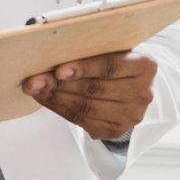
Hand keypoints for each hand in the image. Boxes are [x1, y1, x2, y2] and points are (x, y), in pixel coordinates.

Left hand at [21, 50, 157, 140]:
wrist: (133, 87)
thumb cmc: (116, 62)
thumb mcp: (113, 50)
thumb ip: (93, 49)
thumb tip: (52, 49)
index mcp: (145, 66)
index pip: (110, 67)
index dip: (83, 68)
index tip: (58, 69)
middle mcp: (143, 93)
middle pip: (95, 89)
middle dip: (60, 85)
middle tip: (34, 80)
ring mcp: (131, 115)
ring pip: (86, 108)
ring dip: (56, 99)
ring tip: (36, 89)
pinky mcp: (116, 130)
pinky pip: (82, 121)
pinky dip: (60, 110)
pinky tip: (47, 100)